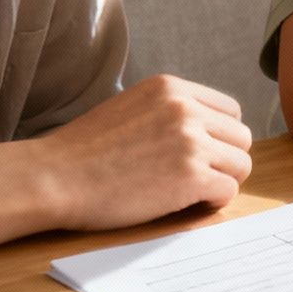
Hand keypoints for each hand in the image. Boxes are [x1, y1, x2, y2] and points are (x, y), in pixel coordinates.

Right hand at [35, 73, 252, 229]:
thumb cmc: (83, 151)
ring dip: (221, 182)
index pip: (230, 110)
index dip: (220, 137)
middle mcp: (185, 108)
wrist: (52, 178)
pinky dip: (212, 202)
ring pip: (241, 165)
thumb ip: (170, 111)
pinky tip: (186, 204)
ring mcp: (190, 141)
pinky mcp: (190, 176)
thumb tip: (209, 130)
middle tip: (196, 178)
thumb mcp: (132, 107)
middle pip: (241, 137)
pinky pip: (228, 191)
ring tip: (190, 192)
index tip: (201, 155)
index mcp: (171, 87)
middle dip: (225, 161)